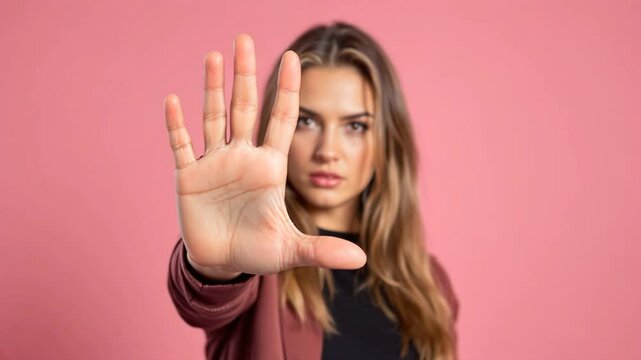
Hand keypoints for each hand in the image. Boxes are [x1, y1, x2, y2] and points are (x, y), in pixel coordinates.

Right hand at [164, 34, 366, 278]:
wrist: (223, 262)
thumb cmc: (258, 250)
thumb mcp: (290, 250)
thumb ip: (322, 251)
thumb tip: (361, 260)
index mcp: (269, 167)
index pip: (281, 119)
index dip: (287, 90)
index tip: (295, 58)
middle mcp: (242, 157)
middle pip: (243, 107)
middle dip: (244, 74)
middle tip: (244, 39)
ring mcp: (214, 164)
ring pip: (213, 117)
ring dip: (211, 88)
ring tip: (214, 56)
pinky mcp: (189, 178)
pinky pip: (181, 145)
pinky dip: (176, 125)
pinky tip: (173, 100)